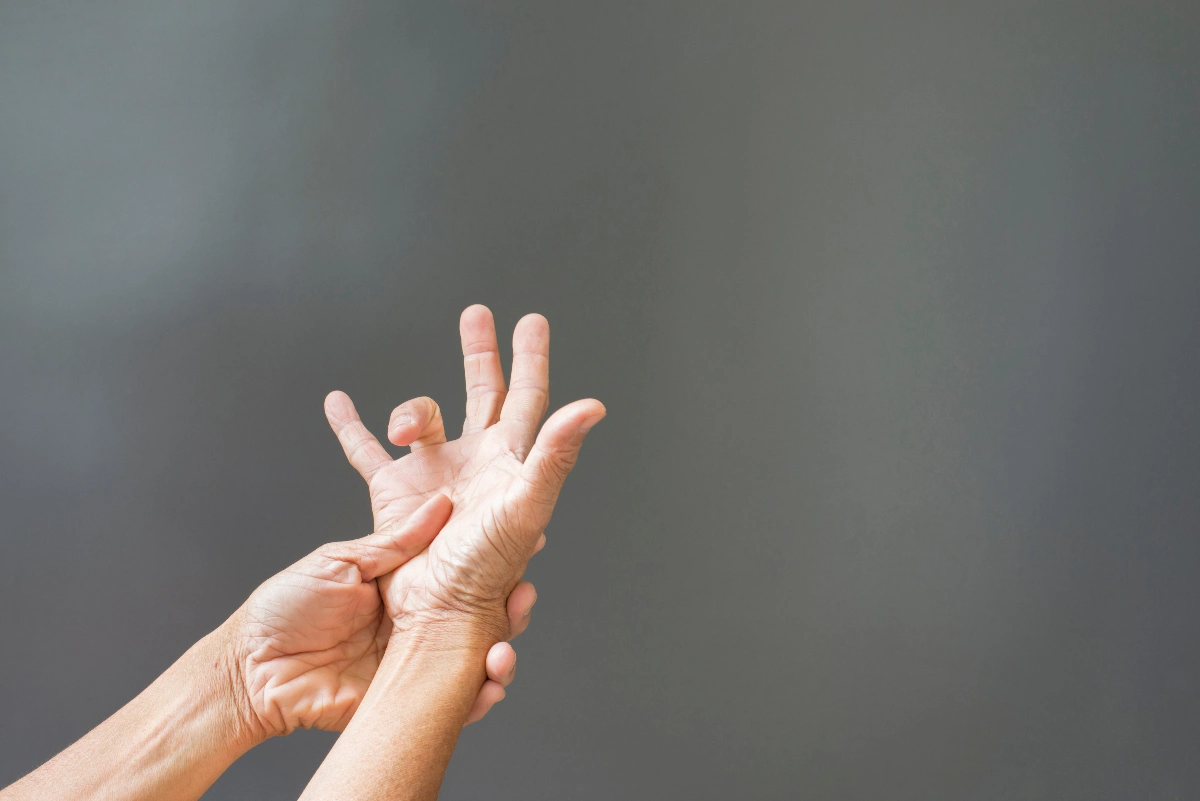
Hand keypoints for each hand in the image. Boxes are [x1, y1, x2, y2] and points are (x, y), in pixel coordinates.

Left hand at [224, 494, 526, 737]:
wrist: (248, 668)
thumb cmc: (283, 609)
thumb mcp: (341, 560)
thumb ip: (396, 542)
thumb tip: (441, 505)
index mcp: (402, 585)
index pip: (460, 573)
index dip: (492, 565)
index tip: (523, 549)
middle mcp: (416, 622)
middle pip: (479, 617)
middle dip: (511, 610)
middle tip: (523, 597)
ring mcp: (414, 662)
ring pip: (474, 659)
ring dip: (502, 655)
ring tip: (505, 650)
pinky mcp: (406, 699)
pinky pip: (453, 701)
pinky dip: (478, 697)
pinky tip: (491, 687)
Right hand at [324, 305, 603, 645]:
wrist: (437, 615)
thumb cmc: (489, 567)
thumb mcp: (527, 504)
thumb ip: (555, 452)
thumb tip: (593, 406)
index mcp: (511, 461)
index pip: (528, 397)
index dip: (531, 359)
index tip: (531, 321)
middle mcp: (476, 463)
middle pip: (482, 393)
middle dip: (480, 353)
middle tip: (476, 313)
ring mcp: (434, 475)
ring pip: (422, 418)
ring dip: (409, 408)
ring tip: (404, 427)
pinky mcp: (394, 495)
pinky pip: (366, 453)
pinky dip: (351, 428)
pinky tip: (338, 403)